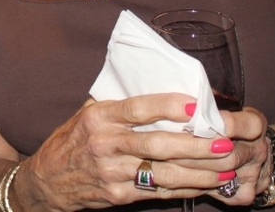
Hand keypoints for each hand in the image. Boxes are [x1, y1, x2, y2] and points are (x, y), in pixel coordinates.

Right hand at [13, 93, 261, 210]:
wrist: (47, 181)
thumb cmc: (74, 140)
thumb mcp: (87, 112)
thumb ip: (119, 102)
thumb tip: (159, 80)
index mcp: (98, 117)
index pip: (136, 109)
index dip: (166, 106)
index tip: (194, 104)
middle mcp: (104, 144)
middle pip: (156, 144)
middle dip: (195, 145)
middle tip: (224, 142)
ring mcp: (111, 172)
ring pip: (162, 172)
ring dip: (199, 172)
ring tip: (226, 168)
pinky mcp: (118, 194)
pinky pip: (158, 192)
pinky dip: (185, 189)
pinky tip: (207, 185)